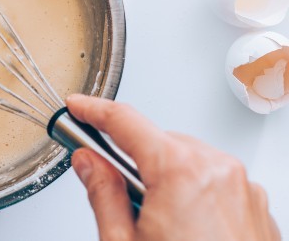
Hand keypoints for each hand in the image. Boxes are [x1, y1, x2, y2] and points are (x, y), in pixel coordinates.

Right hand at [67, 94, 279, 240]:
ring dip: (164, 176)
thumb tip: (89, 162)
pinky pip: (213, 180)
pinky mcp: (255, 206)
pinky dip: (193, 191)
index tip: (79, 107)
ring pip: (187, 159)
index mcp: (180, 172)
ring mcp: (242, 187)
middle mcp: (217, 170)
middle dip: (134, 159)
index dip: (95, 111)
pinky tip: (186, 230)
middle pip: (159, 141)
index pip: (125, 122)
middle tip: (119, 196)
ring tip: (159, 226)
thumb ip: (102, 194)